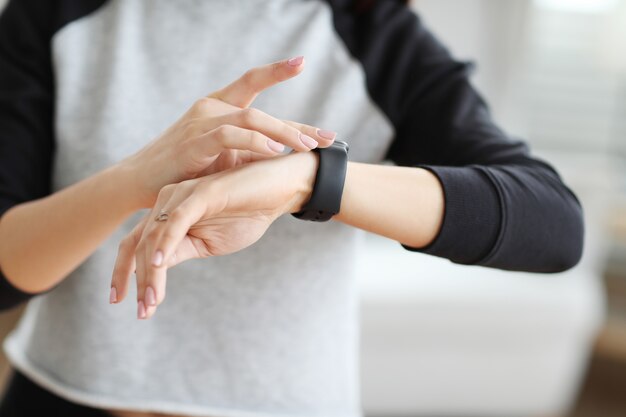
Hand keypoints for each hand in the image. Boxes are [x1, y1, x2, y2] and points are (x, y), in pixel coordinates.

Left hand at [110, 152, 318, 318]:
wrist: (281, 189)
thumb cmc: (249, 213)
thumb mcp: (210, 243)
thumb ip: (182, 251)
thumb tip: (157, 271)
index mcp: (169, 214)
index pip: (137, 245)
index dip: (126, 274)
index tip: (125, 304)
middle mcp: (169, 202)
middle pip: (139, 244)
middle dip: (139, 281)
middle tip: (143, 312)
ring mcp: (184, 195)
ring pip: (155, 237)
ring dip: (152, 272)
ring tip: (152, 301)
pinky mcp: (202, 192)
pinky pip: (177, 220)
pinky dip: (166, 243)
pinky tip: (161, 265)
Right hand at [120, 56, 335, 207]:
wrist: (140, 184)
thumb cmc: (183, 170)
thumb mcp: (221, 157)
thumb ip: (248, 149)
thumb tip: (283, 152)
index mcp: (217, 107)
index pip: (251, 83)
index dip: (277, 70)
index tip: (302, 62)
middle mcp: (210, 108)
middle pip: (260, 109)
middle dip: (296, 125)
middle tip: (326, 138)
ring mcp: (201, 122)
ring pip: (250, 119)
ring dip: (283, 133)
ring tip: (307, 147)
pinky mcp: (194, 142)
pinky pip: (230, 136)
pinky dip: (255, 143)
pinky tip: (275, 151)